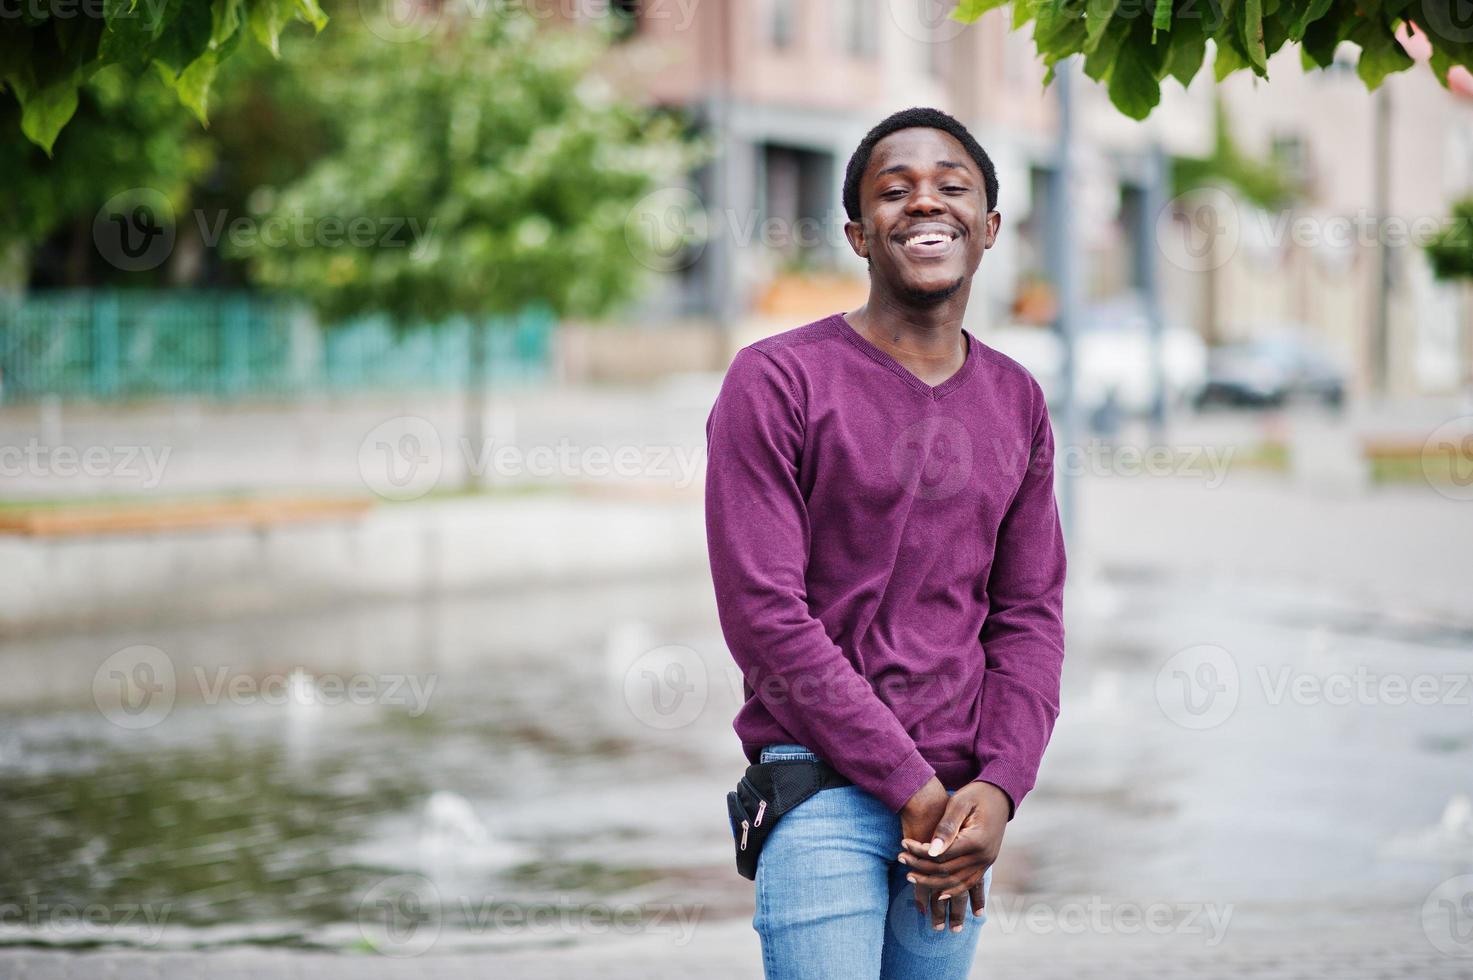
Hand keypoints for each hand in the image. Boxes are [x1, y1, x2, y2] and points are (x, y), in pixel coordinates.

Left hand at [898, 781, 1009, 932]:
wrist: (1000, 795)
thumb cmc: (976, 795)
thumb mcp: (959, 804)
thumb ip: (946, 827)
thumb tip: (932, 851)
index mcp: (976, 841)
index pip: (941, 855)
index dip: (920, 852)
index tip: (903, 844)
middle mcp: (984, 857)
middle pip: (946, 871)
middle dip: (921, 867)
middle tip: (900, 860)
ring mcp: (987, 862)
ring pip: (956, 883)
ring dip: (932, 883)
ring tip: (910, 877)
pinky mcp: (986, 864)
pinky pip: (969, 884)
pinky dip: (953, 891)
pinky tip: (938, 896)